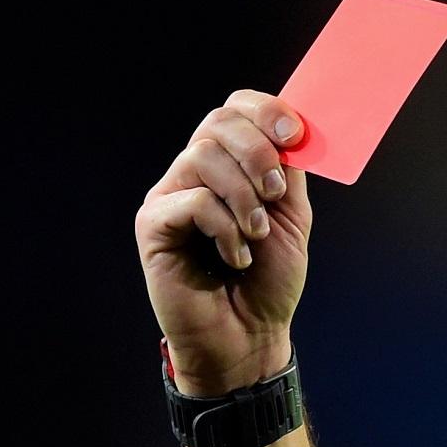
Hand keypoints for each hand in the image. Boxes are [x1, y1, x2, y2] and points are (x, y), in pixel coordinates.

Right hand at [136, 90, 311, 394]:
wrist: (250, 337)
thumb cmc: (268, 283)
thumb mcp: (290, 218)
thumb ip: (289, 170)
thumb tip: (293, 126)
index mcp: (229, 165)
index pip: (235, 109)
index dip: (264, 110)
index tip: (293, 134)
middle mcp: (194, 173)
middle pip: (217, 123)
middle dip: (257, 152)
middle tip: (275, 194)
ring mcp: (170, 196)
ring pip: (205, 157)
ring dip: (244, 197)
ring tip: (256, 237)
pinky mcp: (153, 224)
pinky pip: (192, 199)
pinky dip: (224, 227)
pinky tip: (236, 257)